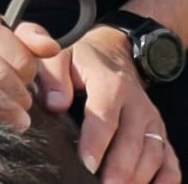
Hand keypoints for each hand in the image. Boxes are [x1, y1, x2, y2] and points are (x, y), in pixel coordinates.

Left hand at [39, 26, 180, 183]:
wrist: (114, 53)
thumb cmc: (81, 61)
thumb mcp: (60, 57)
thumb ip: (52, 76)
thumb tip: (55, 104)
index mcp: (111, 84)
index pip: (105, 116)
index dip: (96, 142)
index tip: (86, 164)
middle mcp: (137, 104)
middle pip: (133, 141)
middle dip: (119, 168)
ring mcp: (152, 120)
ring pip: (153, 153)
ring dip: (139, 177)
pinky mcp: (159, 133)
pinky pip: (170, 158)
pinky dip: (167, 178)